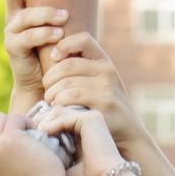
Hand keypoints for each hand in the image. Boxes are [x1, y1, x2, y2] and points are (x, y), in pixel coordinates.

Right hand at [5, 0, 68, 102]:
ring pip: (27, 17)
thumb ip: (55, 17)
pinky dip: (44, 35)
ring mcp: (11, 33)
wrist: (40, 86)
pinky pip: (28, 37)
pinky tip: (58, 35)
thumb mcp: (53, 31)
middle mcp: (13, 19)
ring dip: (47, 16)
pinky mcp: (13, 47)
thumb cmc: (51, 55)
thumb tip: (72, 5)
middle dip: (42, 2)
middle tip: (64, 8)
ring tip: (64, 18)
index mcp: (21, 11)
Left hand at [31, 107, 121, 175]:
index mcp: (79, 132)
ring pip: (58, 111)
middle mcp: (86, 122)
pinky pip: (66, 115)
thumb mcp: (60, 169)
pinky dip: (54, 123)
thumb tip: (24, 150)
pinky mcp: (92, 118)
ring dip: (44, 121)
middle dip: (38, 121)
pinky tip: (44, 132)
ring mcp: (90, 118)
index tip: (25, 137)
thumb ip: (46, 156)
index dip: (38, 126)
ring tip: (33, 134)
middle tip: (25, 131)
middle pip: (54, 112)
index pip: (54, 120)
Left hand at [42, 34, 143, 153]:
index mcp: (105, 62)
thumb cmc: (105, 111)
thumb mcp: (99, 86)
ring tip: (49, 101)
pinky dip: (59, 103)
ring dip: (52, 93)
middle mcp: (107, 71)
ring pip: (68, 83)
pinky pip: (73, 98)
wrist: (128, 135)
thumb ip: (83, 73)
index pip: (83, 39)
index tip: (53, 58)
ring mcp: (107, 87)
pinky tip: (56, 110)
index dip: (64, 45)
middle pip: (68, 65)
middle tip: (46, 89)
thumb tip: (54, 58)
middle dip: (50, 77)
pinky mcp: (104, 104)